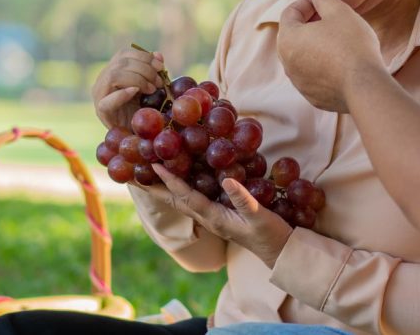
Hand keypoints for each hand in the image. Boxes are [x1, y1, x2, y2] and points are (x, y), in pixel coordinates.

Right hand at [91, 47, 165, 130]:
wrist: (137, 135)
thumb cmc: (142, 109)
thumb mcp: (150, 87)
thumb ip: (153, 71)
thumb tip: (158, 54)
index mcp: (112, 71)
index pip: (124, 54)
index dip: (143, 56)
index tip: (161, 66)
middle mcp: (102, 80)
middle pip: (121, 63)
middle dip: (145, 69)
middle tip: (159, 82)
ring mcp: (99, 96)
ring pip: (114, 76)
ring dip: (138, 80)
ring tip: (151, 89)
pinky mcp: (101, 111)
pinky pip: (107, 101)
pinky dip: (122, 94)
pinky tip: (136, 92)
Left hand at [139, 165, 292, 268]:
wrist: (280, 253)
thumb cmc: (270, 235)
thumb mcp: (259, 216)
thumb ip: (243, 199)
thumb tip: (225, 179)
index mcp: (214, 217)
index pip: (186, 196)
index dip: (171, 180)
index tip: (155, 165)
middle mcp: (209, 217)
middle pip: (177, 199)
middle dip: (158, 186)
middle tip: (139, 171)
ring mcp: (214, 216)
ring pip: (185, 199)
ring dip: (169, 186)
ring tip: (154, 172)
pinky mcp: (222, 213)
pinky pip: (198, 197)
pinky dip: (186, 187)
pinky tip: (187, 176)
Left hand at [277, 0, 383, 112]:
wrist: (364, 86)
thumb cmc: (351, 45)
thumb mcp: (339, 12)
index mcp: (288, 39)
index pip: (289, 13)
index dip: (306, 1)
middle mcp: (287, 63)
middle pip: (294, 35)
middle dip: (310, 22)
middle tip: (330, 15)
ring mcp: (298, 82)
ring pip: (303, 56)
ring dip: (316, 44)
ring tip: (338, 37)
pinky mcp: (312, 96)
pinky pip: (313, 74)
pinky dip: (322, 64)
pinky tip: (342, 60)